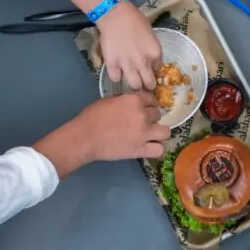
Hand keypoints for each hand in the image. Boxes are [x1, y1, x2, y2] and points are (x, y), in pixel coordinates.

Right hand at [34, 94, 169, 177]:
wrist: (84, 137)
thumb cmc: (91, 117)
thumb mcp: (108, 100)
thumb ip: (124, 100)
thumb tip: (131, 102)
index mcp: (134, 100)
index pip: (151, 99)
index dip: (148, 104)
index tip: (144, 108)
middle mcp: (143, 115)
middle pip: (157, 114)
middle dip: (151, 118)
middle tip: (142, 123)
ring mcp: (144, 133)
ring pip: (165, 131)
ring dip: (159, 132)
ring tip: (152, 135)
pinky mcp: (140, 149)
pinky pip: (159, 150)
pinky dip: (156, 149)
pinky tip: (150, 147)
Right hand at [96, 2, 160, 90]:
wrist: (115, 15)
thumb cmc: (135, 19)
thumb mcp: (151, 35)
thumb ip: (152, 50)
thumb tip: (150, 61)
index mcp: (155, 54)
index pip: (158, 70)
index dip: (153, 71)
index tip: (149, 69)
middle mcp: (143, 63)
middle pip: (149, 84)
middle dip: (147, 85)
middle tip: (143, 83)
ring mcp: (127, 65)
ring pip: (134, 86)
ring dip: (134, 84)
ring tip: (131, 79)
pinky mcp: (112, 65)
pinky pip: (116, 78)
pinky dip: (117, 76)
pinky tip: (117, 70)